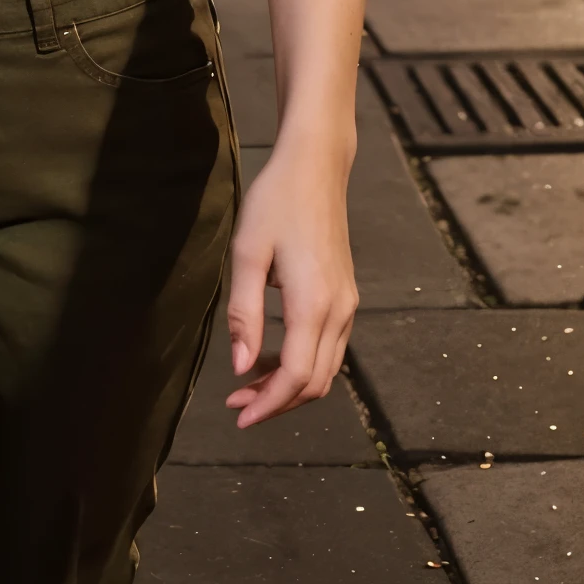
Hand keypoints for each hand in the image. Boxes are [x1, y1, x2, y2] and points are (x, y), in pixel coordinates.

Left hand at [223, 138, 357, 427]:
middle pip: (316, 382)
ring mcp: (347, 303)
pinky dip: (304, 363)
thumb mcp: (247, 253)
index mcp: (315, 304)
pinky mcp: (345, 294)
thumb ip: (244, 313)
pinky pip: (329, 347)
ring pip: (326, 368)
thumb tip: (242, 366)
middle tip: (236, 402)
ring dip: (290, 385)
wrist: (315, 167)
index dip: (269, 405)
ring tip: (249, 383)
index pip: (298, 377)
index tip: (239, 417)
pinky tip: (272, 354)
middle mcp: (339, 311)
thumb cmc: (276, 202)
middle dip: (277, 402)